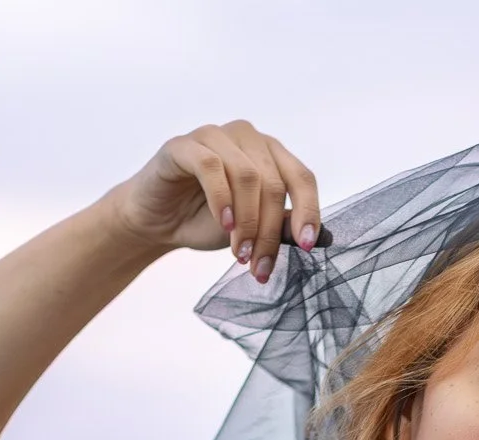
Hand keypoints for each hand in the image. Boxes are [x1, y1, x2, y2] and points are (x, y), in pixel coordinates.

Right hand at [98, 120, 321, 279]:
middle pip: (274, 183)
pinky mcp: (184, 145)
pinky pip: (211, 166)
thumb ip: (282, 227)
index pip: (302, 178)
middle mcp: (247, 137)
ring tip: (239, 253)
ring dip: (247, 221)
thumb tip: (321, 240)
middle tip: (258, 265)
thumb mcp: (253, 229)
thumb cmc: (207, 222)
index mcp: (270, 153)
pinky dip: (222, 199)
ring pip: (247, 176)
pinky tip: (223, 225)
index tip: (306, 246)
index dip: (309, 212)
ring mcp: (215, 136)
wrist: (158, 223)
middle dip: (270, 231)